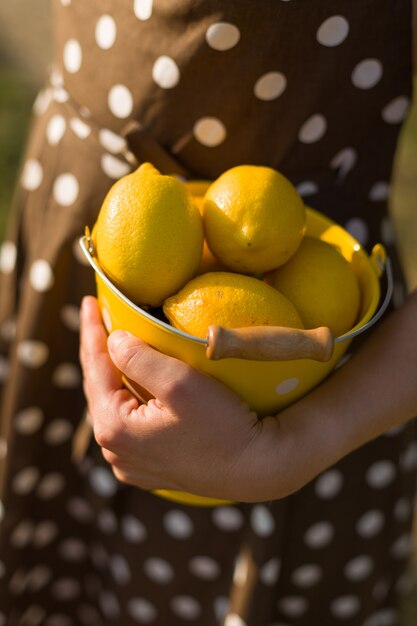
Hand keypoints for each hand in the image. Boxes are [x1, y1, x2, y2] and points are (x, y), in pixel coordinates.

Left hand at [79, 296, 296, 501]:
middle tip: (98, 317)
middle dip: (99, 351)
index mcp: (114, 428)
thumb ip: (138, 357)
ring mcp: (132, 464)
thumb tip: (114, 339)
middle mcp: (115, 451)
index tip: (89, 301)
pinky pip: (130, 424)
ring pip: (114, 406)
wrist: (258, 467)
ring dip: (114, 375)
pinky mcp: (151, 468)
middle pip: (100, 388)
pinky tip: (134, 382)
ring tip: (113, 344)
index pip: (94, 367)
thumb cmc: (223, 425)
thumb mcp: (179, 383)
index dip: (91, 330)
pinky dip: (129, 397)